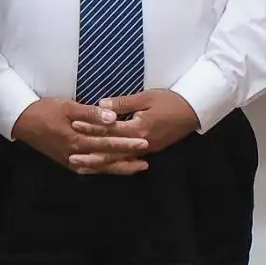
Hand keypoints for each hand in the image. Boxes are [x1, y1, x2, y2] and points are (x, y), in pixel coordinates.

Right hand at [13, 98, 149, 174]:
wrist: (22, 122)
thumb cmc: (45, 111)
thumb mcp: (67, 107)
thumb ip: (90, 113)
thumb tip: (113, 118)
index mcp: (78, 141)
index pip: (108, 143)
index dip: (127, 143)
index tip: (144, 141)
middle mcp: (77, 155)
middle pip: (107, 159)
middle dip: (127, 159)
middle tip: (147, 160)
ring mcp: (72, 161)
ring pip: (100, 167)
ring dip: (119, 168)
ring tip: (137, 167)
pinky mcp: (68, 162)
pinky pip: (90, 169)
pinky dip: (103, 169)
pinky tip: (113, 169)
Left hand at [85, 89, 200, 156]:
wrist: (194, 111)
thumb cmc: (170, 101)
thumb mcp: (146, 97)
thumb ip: (123, 104)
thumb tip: (101, 106)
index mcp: (139, 128)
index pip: (110, 129)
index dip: (92, 127)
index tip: (75, 125)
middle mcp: (141, 143)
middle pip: (112, 151)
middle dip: (91, 155)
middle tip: (71, 157)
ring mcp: (146, 149)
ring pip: (119, 160)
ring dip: (101, 164)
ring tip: (82, 167)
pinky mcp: (149, 150)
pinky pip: (128, 160)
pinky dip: (114, 164)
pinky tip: (103, 167)